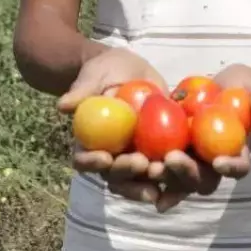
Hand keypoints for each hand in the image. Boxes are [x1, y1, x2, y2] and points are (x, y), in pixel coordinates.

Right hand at [58, 47, 168, 204]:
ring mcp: (134, 158)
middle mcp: (110, 157)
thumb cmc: (105, 71)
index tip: (105, 157)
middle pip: (114, 176)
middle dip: (127, 173)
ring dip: (151, 180)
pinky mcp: (157, 153)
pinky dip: (174, 172)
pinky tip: (187, 170)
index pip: (84, 159)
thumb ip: (82, 91)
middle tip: (142, 164)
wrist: (130, 71)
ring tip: (164, 172)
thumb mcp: (94, 75)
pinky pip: (166, 168)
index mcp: (89, 142)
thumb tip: (63, 105)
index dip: (91, 163)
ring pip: (139, 179)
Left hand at [154, 64, 250, 211]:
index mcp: (239, 152)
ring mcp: (194, 162)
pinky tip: (136, 175)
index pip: (239, 167)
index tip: (218, 161)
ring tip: (150, 167)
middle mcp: (215, 164)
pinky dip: (150, 176)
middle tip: (171, 159)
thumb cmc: (246, 88)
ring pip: (181, 180)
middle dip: (188, 173)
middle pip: (204, 179)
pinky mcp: (175, 154)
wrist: (225, 88)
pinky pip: (162, 169)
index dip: (231, 167)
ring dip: (166, 177)